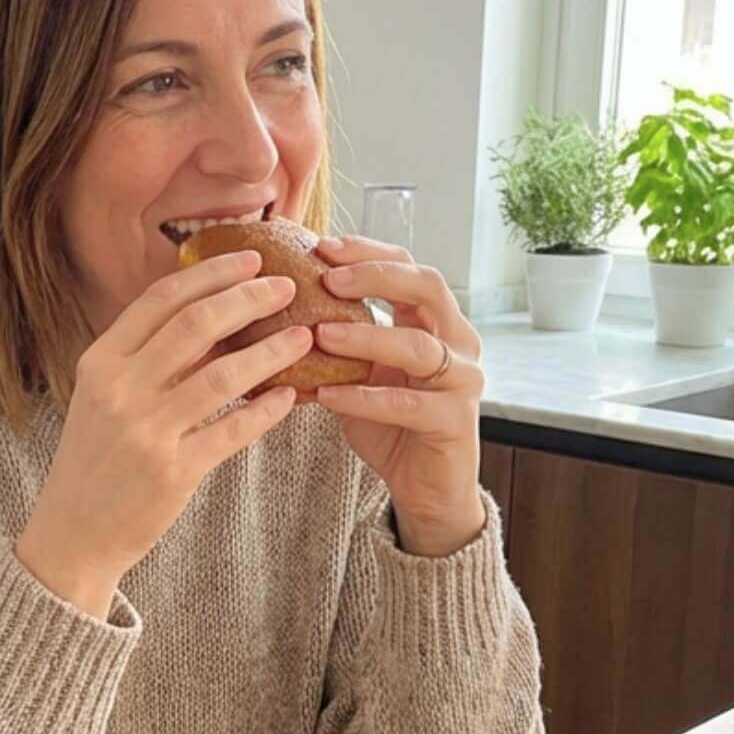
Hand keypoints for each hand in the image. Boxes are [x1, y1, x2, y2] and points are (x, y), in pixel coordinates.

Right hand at [17, 251, 309, 615]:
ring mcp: (146, 431)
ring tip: (304, 336)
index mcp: (100, 362)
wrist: (73, 534)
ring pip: (224, 375)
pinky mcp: (173, 472)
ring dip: (271, 351)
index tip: (250, 259)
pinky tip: (290, 396)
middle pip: (196, 324)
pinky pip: (233, 430)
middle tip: (286, 287)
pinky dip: (266, 410)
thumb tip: (214, 317)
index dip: (210, 273)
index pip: (160, 300)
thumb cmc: (95, 460)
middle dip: (249, 298)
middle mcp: (120, 390)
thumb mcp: (103, 398)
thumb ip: (146, 359)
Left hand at [309, 235, 486, 557]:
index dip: (367, 252)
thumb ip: (335, 339)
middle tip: (326, 277)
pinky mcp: (455, 421)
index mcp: (436, 321)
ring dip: (366, 337)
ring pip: (420, 346)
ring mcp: (463, 380)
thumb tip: (270, 310)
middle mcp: (459, 342)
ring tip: (318, 334)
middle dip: (375, 276)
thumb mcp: (358, 372)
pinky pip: (409, 403)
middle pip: (428, 287)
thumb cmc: (388, 424)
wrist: (425, 487)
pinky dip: (365, 397)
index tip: (321, 246)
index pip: (408, 266)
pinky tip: (327, 395)